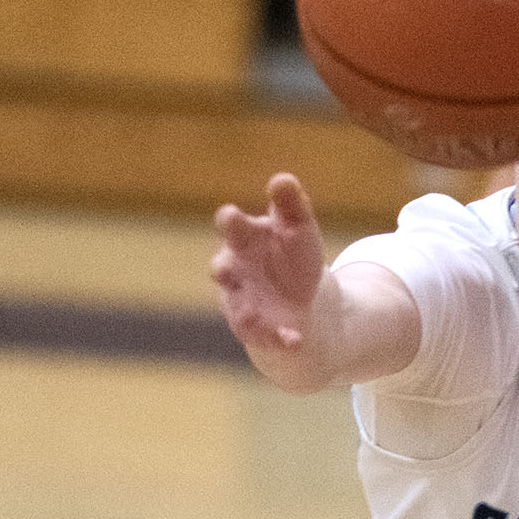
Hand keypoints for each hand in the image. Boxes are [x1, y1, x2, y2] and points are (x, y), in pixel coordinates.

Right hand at [212, 172, 327, 356]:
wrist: (298, 300)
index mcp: (243, 239)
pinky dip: (279, 338)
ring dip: (242, 310)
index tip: (232, 215)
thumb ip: (290, 204)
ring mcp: (240, 301)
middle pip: (221, 267)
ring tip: (251, 315)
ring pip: (235, 306)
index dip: (230, 221)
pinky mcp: (254, 329)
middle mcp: (234, 271)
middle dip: (221, 269)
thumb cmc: (291, 255)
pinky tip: (295, 340)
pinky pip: (263, 335)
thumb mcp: (298, 227)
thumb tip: (282, 179)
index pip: (231, 226)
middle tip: (222, 269)